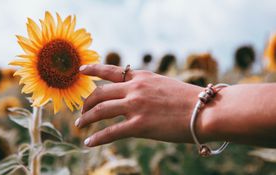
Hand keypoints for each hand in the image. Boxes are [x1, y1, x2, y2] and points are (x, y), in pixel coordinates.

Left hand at [75, 64, 205, 146]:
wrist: (206, 110)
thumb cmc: (188, 99)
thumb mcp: (163, 84)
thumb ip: (145, 86)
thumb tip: (132, 92)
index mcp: (141, 77)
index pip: (111, 70)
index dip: (93, 69)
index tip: (81, 70)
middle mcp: (135, 88)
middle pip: (100, 93)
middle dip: (87, 103)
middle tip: (81, 112)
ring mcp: (136, 106)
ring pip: (101, 110)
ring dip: (86, 119)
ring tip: (80, 125)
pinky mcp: (140, 125)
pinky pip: (111, 132)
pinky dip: (97, 138)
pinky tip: (89, 142)